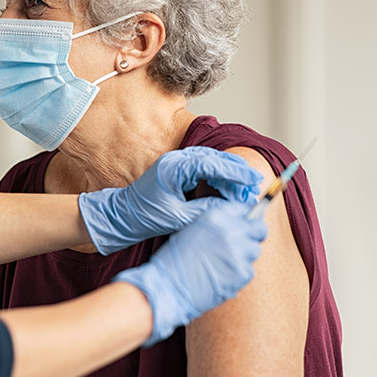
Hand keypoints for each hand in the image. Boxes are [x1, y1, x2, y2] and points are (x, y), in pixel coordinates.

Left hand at [78, 146, 262, 254]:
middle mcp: (175, 160)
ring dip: (228, 174)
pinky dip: (217, 176)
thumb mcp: (179, 218)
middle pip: (214, 158)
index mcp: (174, 168)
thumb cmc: (145, 217)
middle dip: (236, 172)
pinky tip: (227, 188)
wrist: (122, 216)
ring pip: (210, 162)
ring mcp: (175, 162)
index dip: (235, 172)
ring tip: (245, 188)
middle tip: (254, 185)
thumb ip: (206, 210)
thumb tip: (231, 208)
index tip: (252, 180)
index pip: (212, 164)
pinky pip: (202, 168)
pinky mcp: (176, 169)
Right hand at [113, 201, 267, 345]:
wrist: (168, 286)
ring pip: (255, 251)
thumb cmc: (175, 260)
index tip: (245, 224)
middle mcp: (230, 231)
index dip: (245, 218)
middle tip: (244, 243)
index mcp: (216, 216)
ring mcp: (238, 253)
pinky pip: (249, 271)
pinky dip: (238, 274)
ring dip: (244, 256)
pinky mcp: (242, 273)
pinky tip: (222, 276)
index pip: (244, 209)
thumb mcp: (192, 229)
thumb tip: (238, 225)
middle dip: (254, 234)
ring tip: (224, 263)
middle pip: (259, 228)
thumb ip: (216, 224)